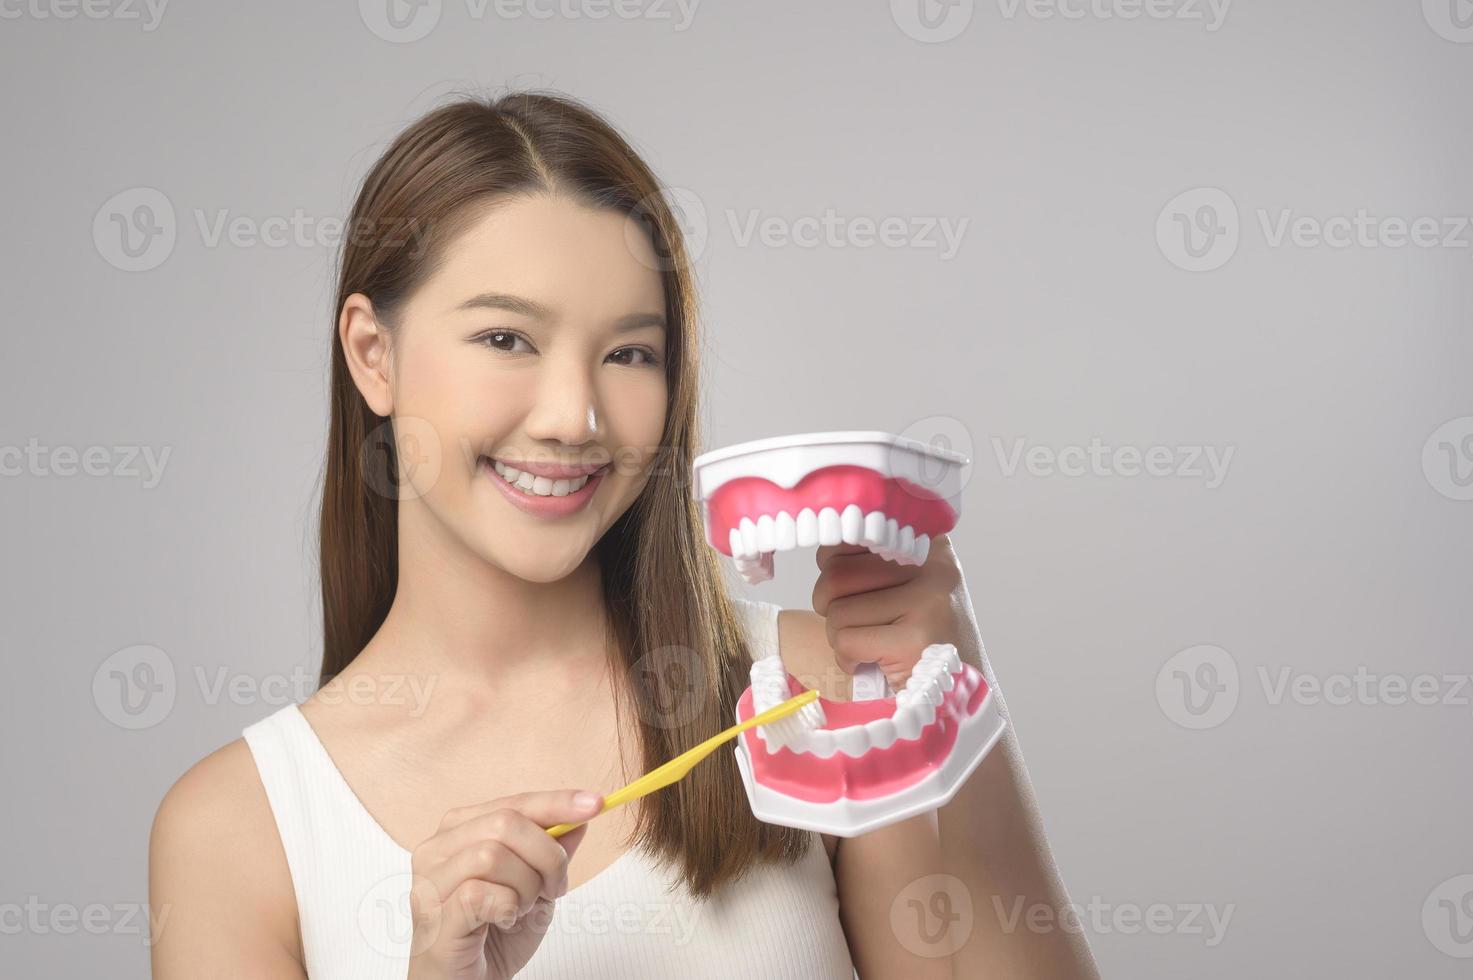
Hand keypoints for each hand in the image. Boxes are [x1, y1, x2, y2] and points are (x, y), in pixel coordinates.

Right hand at [405, 789, 602, 979]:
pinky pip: (479, 894)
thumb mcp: (535, 887)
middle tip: (555, 887)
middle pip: (505, 823)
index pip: (514, 803)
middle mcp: (436, 850)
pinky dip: (507, 908)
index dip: (557, 802)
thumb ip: (552, 850)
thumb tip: (582, 815)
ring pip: (491, 855)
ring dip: (525, 886)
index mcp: (459, 831)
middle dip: (546, 855)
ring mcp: (430, 883)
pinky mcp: (434, 917)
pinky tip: (505, 921)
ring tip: (522, 909)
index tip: (596, 803)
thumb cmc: (494, 936)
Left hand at [811, 532, 976, 688]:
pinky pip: (846, 641)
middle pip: (836, 573)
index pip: (852, 534)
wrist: (955, 689)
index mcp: (927, 546)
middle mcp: (932, 567)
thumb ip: (873, 560)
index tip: (849, 588)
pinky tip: (868, 663)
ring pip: (838, 610)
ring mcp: (927, 602)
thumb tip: (826, 553)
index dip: (833, 565)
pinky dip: (846, 659)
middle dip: (829, 606)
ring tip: (866, 646)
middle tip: (854, 625)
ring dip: (839, 637)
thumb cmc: (919, 637)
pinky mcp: (915, 640)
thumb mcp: (907, 585)